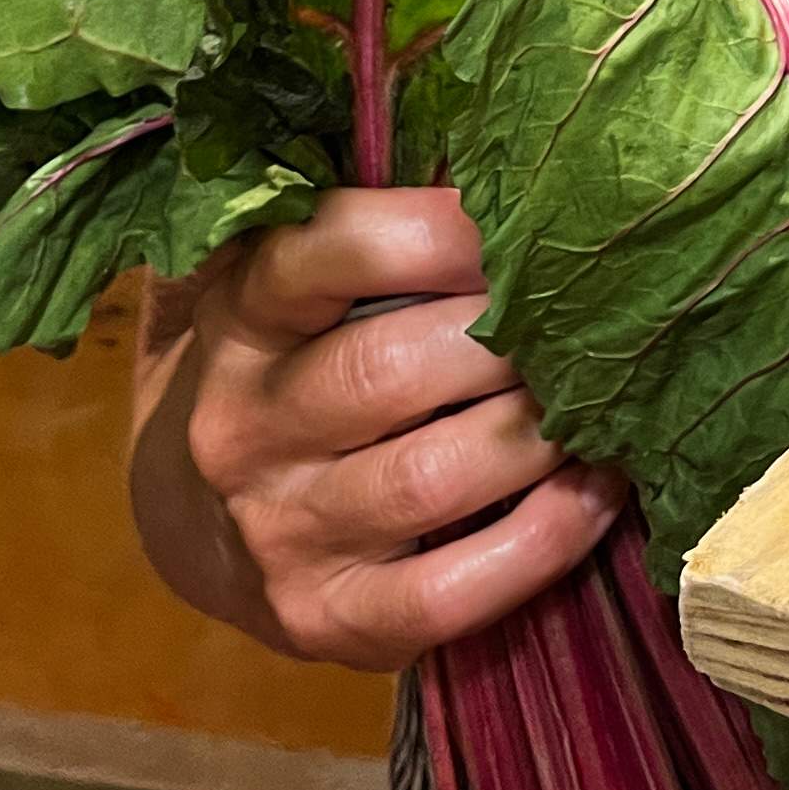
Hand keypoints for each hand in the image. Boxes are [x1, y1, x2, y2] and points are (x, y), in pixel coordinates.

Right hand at [129, 190, 627, 670]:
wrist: (184, 518)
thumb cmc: (279, 365)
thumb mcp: (283, 282)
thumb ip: (366, 231)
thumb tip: (514, 168)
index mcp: (240, 316)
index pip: (332, 251)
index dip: (445, 230)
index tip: (529, 216)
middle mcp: (244, 426)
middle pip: (394, 366)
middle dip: (512, 337)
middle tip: (593, 316)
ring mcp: (282, 532)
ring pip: (433, 476)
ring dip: (539, 433)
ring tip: (604, 399)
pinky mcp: (327, 621)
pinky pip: (450, 589)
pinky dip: (543, 540)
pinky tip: (597, 490)